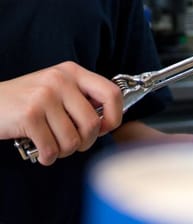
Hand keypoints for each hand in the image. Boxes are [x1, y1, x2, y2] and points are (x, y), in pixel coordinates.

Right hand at [0, 61, 122, 164]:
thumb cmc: (29, 101)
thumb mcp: (59, 90)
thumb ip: (83, 100)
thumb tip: (108, 122)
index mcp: (73, 72)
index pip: (112, 93)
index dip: (114, 117)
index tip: (104, 128)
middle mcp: (61, 80)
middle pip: (93, 124)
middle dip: (86, 142)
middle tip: (74, 143)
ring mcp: (45, 96)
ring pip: (73, 140)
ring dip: (65, 151)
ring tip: (54, 145)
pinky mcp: (30, 114)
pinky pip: (52, 148)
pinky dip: (49, 157)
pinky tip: (42, 152)